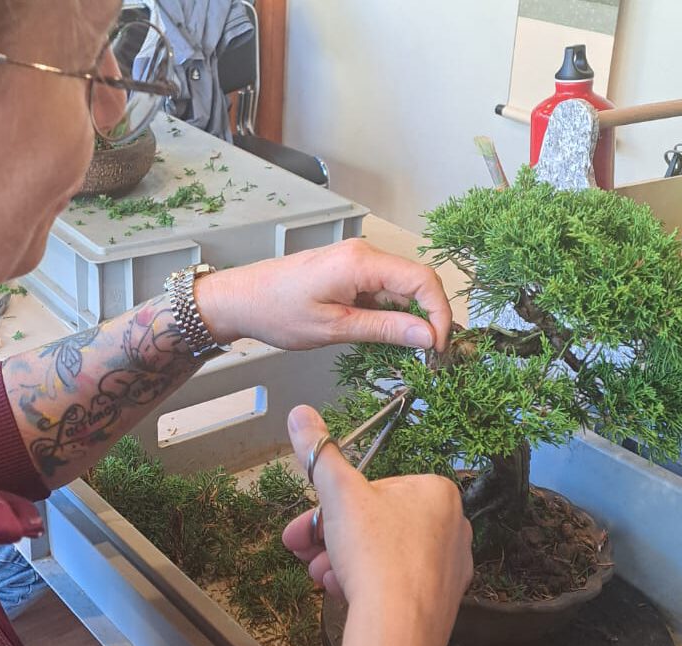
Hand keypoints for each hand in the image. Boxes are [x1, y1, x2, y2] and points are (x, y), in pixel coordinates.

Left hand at [196, 238, 451, 351]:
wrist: (240, 299)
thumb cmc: (276, 311)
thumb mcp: (334, 328)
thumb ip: (384, 329)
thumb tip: (427, 335)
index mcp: (361, 262)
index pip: (423, 279)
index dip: (440, 313)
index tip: (439, 346)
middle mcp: (363, 254)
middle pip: (416, 282)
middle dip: (429, 317)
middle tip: (430, 354)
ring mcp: (356, 262)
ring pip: (401, 289)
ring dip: (409, 318)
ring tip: (408, 351)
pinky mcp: (349, 273)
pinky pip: (382, 291)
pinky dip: (390, 314)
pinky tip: (385, 336)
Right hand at [282, 405, 472, 645]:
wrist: (395, 629)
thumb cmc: (374, 553)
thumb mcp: (339, 492)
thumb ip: (318, 451)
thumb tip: (300, 413)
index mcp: (436, 491)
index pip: (375, 488)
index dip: (334, 506)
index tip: (309, 523)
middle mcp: (453, 526)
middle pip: (376, 522)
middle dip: (332, 536)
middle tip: (304, 550)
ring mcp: (450, 567)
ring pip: (383, 553)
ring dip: (343, 560)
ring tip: (322, 576)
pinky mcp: (442, 601)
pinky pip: (397, 582)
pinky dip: (367, 583)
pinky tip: (344, 591)